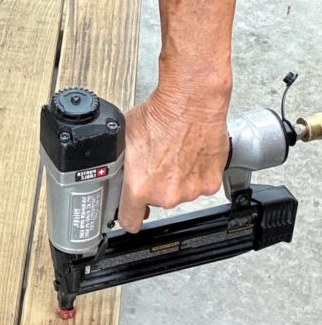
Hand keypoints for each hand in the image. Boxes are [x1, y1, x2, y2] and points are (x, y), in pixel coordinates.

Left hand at [118, 90, 229, 232]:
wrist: (190, 103)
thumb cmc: (159, 115)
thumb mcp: (123, 139)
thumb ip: (120, 163)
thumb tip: (115, 170)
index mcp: (139, 187)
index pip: (130, 221)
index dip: (129, 216)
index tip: (131, 212)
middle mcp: (166, 194)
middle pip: (157, 201)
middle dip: (155, 186)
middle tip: (157, 162)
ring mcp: (190, 191)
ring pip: (180, 192)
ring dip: (177, 179)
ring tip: (175, 154)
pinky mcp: (210, 183)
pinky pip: (200, 184)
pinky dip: (196, 173)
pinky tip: (190, 155)